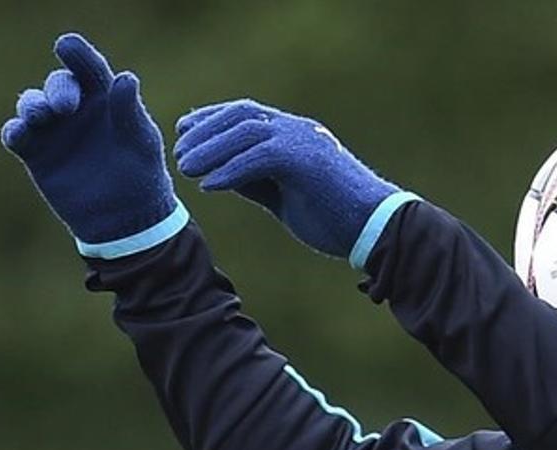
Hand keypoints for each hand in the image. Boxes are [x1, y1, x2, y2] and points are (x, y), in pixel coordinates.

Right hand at [2, 33, 184, 257]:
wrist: (127, 218)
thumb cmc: (141, 175)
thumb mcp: (141, 143)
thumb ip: (131, 112)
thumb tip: (126, 78)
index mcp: (106, 99)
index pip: (90, 69)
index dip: (78, 55)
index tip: (67, 45)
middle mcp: (76, 109)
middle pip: (58, 84)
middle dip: (58, 89)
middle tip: (65, 106)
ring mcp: (53, 130)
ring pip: (32, 105)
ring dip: (32, 106)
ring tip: (42, 116)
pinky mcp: (35, 153)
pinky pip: (16, 135)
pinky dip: (15, 131)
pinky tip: (20, 134)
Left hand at [173, 99, 410, 263]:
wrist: (376, 228)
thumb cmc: (336, 218)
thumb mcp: (286, 195)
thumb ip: (257, 180)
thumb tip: (220, 174)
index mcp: (296, 135)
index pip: (245, 114)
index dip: (211, 119)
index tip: (184, 132)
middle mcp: (298, 130)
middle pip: (240, 114)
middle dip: (204, 130)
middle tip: (179, 151)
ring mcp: (303, 141)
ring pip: (245, 132)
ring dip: (210, 149)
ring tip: (186, 169)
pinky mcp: (306, 160)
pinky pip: (258, 158)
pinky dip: (230, 171)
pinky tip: (209, 187)